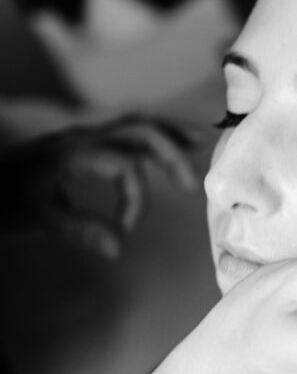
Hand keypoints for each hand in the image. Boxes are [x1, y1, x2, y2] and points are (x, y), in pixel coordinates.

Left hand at [1, 113, 203, 257]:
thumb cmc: (3, 202)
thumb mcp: (36, 220)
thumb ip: (80, 230)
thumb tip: (119, 249)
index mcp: (74, 154)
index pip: (127, 165)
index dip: (136, 200)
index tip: (126, 232)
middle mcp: (82, 138)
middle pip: (139, 131)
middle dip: (171, 153)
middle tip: (192, 184)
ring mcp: (82, 138)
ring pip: (134, 124)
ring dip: (168, 134)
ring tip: (199, 142)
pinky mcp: (80, 145)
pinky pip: (124, 131)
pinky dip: (151, 136)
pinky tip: (164, 146)